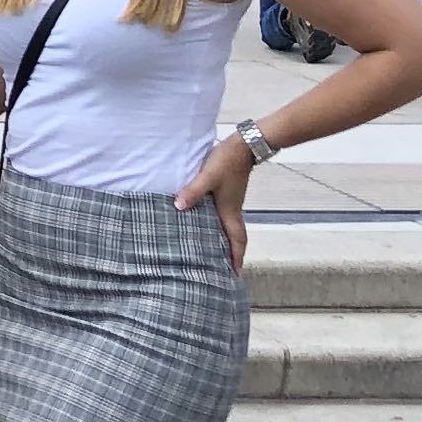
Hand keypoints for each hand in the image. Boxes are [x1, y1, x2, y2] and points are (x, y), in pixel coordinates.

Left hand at [171, 134, 255, 273]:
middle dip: (231, 256)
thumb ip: (193, 191)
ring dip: (225, 242)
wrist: (243, 146)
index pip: (236, 241)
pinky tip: (207, 226)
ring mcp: (231, 203)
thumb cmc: (226, 162)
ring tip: (215, 254)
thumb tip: (178, 207)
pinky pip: (224, 217)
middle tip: (225, 271)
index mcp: (230, 212)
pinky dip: (219, 227)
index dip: (236, 258)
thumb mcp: (207, 176)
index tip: (235, 275)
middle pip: (234, 239)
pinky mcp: (227, 195)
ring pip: (229, 228)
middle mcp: (232, 211)